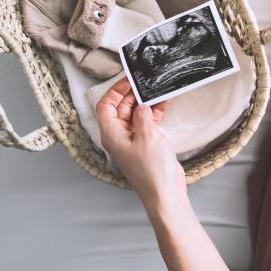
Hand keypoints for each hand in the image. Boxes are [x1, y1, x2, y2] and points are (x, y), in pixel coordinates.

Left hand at [96, 78, 184, 207]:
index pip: (106, 106)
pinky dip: (156, 112)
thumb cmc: (151, 170)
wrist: (164, 192)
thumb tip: (141, 105)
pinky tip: (164, 102)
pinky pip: (149, 123)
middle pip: (121, 108)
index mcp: (111, 134)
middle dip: (132, 94)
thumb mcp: (147, 136)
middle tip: (145, 81)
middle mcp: (120, 136)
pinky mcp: (148, 144)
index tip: (128, 79)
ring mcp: (134, 140)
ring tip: (157, 88)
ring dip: (146, 102)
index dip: (115, 90)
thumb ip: (142, 116)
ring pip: (137, 114)